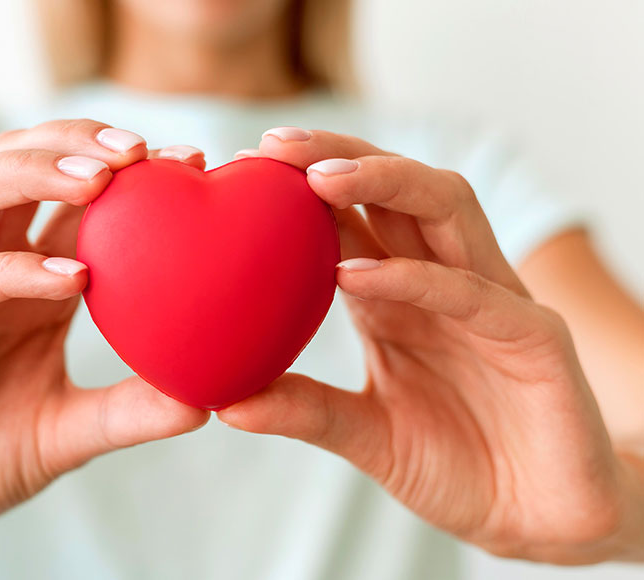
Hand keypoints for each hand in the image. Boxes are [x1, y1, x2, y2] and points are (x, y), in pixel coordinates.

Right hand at [0, 121, 208, 540]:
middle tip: (142, 149)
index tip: (191, 162)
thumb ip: (128, 412)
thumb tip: (204, 405)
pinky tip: (73, 278)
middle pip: (15, 163)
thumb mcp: (69, 431)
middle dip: (75, 141)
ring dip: (35, 173)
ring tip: (101, 181)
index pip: (72, 201)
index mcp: (26, 281)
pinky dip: (17, 269)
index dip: (128, 173)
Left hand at [221, 128, 643, 562]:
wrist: (535, 522)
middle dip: (340, 155)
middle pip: (399, 189)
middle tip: (273, 146)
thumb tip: (226, 402)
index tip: (246, 164)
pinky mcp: (533, 338)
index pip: (356, 217)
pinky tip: (353, 273)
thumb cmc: (457, 467)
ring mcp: (492, 303)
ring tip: (317, 179)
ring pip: (446, 209)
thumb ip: (307, 410)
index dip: (304, 184)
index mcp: (401, 296)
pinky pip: (472, 293)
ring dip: (384, 182)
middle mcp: (444, 284)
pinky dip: (412, 277)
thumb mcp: (366, 434)